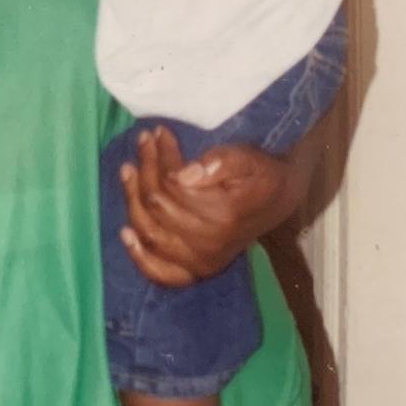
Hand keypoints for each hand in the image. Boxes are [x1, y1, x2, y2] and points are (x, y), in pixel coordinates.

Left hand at [118, 125, 299, 285]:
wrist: (280, 199)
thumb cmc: (261, 174)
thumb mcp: (247, 158)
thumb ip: (220, 162)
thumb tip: (183, 175)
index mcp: (223, 215)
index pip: (172, 186)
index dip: (161, 157)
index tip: (158, 132)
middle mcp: (209, 244)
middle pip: (157, 207)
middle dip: (146, 169)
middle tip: (143, 141)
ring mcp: (201, 262)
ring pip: (151, 232)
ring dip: (133, 199)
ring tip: (128, 168)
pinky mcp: (196, 271)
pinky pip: (161, 273)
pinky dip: (140, 256)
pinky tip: (125, 233)